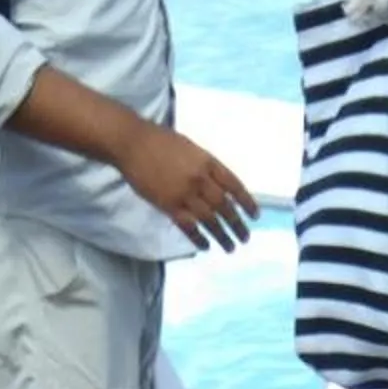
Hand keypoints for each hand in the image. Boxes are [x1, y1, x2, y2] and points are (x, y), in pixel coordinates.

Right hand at [117, 122, 258, 251]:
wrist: (132, 143)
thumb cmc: (160, 140)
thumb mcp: (190, 147)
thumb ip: (205, 166)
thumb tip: (218, 185)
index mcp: (207, 162)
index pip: (234, 185)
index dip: (246, 202)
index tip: (255, 215)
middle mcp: (200, 179)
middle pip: (225, 207)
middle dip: (237, 225)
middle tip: (245, 238)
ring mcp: (185, 194)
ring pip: (210, 220)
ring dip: (222, 236)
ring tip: (230, 248)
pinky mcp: (169, 206)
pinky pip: (189, 227)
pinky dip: (199, 238)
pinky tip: (206, 246)